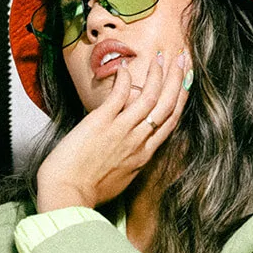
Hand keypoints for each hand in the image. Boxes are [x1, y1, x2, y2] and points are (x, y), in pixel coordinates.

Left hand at [36, 50, 191, 212]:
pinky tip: (125, 68)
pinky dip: (125, 80)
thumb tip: (126, 150)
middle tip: (183, 59)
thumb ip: (127, 161)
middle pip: (167, 106)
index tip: (185, 83)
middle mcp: (138, 142)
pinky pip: (119, 95)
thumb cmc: (87, 192)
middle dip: (177, 80)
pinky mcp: (101, 122)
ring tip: (161, 57)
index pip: (169, 122)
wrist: (68, 196)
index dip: (180, 99)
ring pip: (149, 97)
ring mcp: (121, 131)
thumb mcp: (118, 179)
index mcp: (143, 156)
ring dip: (158, 75)